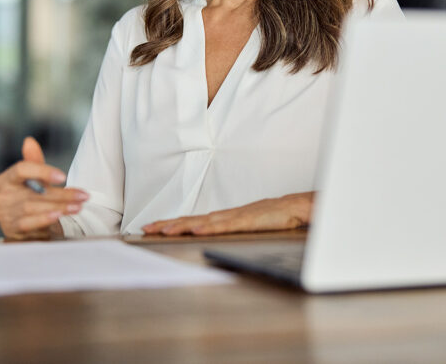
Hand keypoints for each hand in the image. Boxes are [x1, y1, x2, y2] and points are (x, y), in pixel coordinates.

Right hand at [0, 136, 87, 239]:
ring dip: (59, 207)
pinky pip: (27, 223)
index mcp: (7, 179)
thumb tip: (29, 141)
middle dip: (62, 194)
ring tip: (77, 206)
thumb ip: (34, 162)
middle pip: (33, 192)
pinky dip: (44, 219)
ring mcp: (4, 213)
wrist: (29, 228)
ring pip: (33, 207)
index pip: (21, 169)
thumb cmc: (32, 200)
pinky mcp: (10, 229)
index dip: (42, 172)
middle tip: (83, 195)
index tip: (63, 176)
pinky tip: (58, 215)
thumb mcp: (35, 180)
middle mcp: (2, 195)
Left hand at [141, 192, 313, 235]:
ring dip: (181, 225)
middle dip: (168, 223)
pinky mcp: (247, 220)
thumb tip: (223, 238)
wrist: (299, 207)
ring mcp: (236, 216)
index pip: (196, 220)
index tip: (156, 227)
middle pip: (193, 218)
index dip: (175, 223)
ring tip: (162, 230)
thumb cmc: (279, 217)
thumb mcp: (253, 227)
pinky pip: (224, 225)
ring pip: (203, 221)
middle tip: (145, 228)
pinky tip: (194, 230)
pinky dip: (207, 227)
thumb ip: (238, 232)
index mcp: (228, 217)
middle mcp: (228, 214)